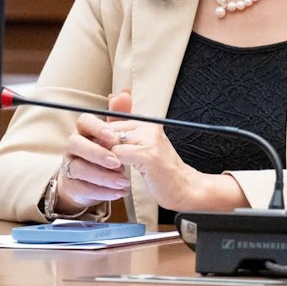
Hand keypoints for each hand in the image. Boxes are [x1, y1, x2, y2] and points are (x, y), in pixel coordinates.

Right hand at [50, 102, 130, 215]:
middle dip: (97, 153)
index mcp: (84, 131)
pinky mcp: (72, 185)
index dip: (97, 127)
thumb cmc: (103, 152)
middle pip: (76, 144)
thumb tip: (124, 93)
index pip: (84, 121)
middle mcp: (73, 146)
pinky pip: (84, 188)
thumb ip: (119, 115)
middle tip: (117, 162)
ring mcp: (70, 166)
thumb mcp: (113, 135)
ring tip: (124, 182)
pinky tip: (119, 192)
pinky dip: (103, 192)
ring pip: (80, 169)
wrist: (90, 180)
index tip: (112, 136)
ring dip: (103, 176)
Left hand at [103, 91, 243, 212]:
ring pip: (111, 142)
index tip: (107, 154)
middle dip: (103, 148)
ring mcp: (150, 139)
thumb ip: (124, 126)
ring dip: (108, 159)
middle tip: (109, 164)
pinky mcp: (148, 154)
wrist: (183, 187)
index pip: (112, 122)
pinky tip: (122, 174)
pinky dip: (114, 166)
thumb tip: (112, 98)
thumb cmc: (160, 170)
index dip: (104, 140)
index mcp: (147, 121)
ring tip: (116, 170)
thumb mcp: (141, 145)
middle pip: (109, 130)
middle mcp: (148, 125)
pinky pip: (117, 154)